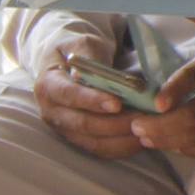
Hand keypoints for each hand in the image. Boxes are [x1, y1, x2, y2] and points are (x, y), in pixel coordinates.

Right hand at [35, 36, 149, 158]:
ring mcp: (65, 128)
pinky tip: (140, 138)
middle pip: (83, 124)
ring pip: (93, 141)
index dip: (92, 100)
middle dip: (114, 123)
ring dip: (121, 138)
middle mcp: (52, 111)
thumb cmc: (79, 52)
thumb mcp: (82, 44)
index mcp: (48, 85)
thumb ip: (86, 56)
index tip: (117, 103)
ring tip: (145, 128)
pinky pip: (100, 149)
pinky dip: (121, 147)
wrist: (70, 65)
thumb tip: (84, 73)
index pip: (69, 95)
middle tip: (141, 117)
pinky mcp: (78, 139)